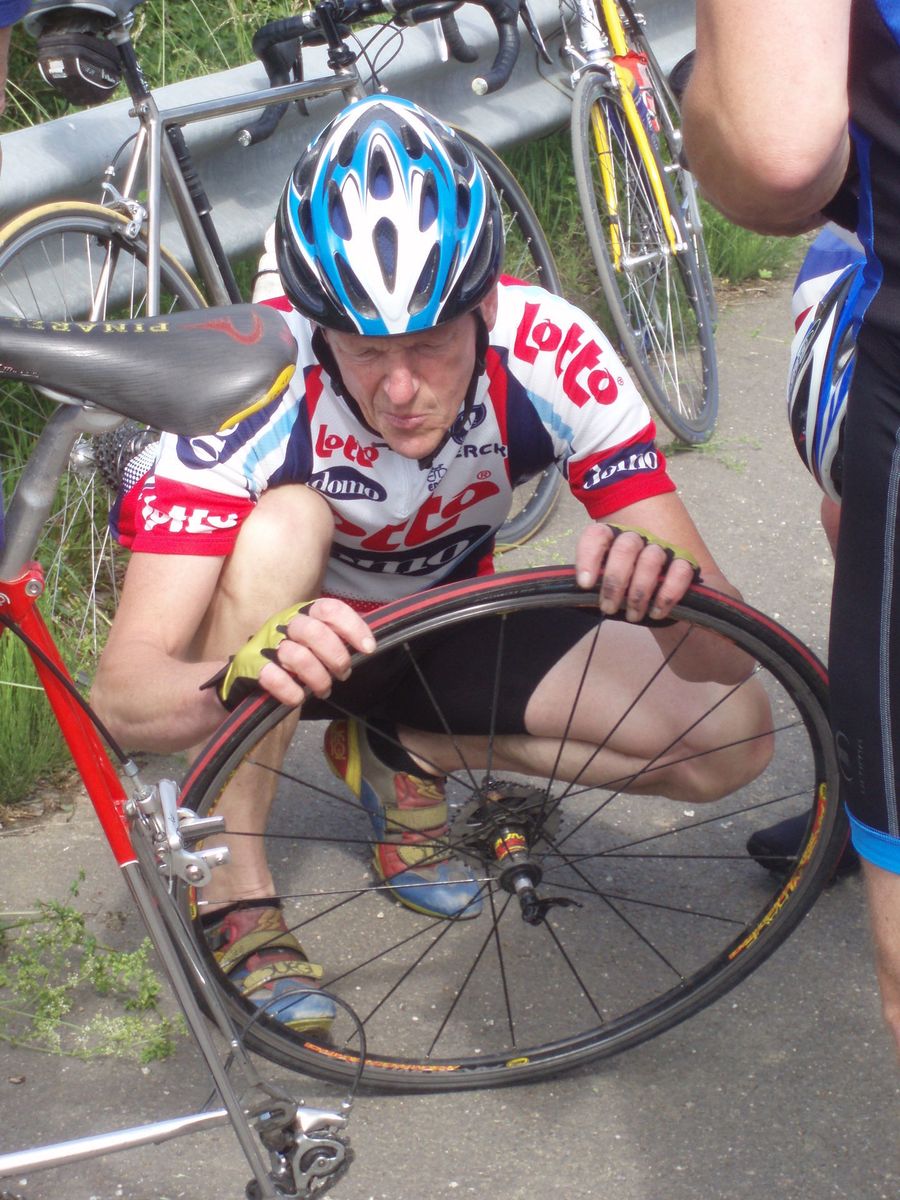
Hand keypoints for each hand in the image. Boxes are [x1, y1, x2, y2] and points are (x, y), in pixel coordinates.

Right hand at [258, 597, 375, 705]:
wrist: (248, 677)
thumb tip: (367, 645)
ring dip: (317, 678)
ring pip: (297, 656)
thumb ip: (336, 640)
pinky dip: (290, 690)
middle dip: (336, 657)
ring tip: (323, 689)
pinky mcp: (250, 666)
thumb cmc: (292, 660)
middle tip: (343, 673)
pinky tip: (298, 698)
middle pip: (314, 631)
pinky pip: (273, 677)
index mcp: (303, 614)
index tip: (368, 648)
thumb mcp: (314, 644)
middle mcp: (283, 624)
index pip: (329, 609)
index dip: (352, 627)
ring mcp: (265, 644)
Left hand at [575, 523, 699, 622]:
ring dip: (639, 591)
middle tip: (608, 608)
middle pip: (625, 547)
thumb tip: (577, 600)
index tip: (584, 584)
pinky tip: (657, 612)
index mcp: (613, 540)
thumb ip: (594, 588)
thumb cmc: (627, 592)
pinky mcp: (686, 564)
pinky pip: (679, 572)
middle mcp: (638, 539)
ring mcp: (663, 549)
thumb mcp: (607, 589)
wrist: (662, 602)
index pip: (598, 535)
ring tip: (633, 616)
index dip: (588, 556)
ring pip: (651, 559)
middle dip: (614, 581)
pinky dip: (667, 594)